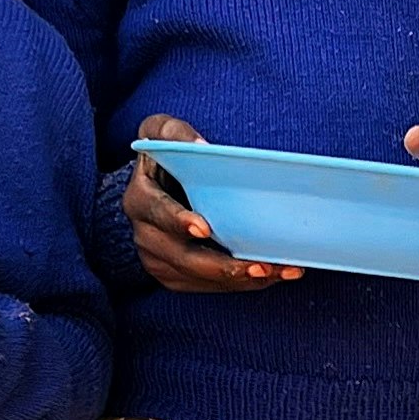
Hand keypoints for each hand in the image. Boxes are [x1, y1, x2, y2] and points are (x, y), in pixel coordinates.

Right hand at [122, 119, 300, 289]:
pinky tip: (269, 277)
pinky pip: (206, 287)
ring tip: (278, 272)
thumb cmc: (167, 156)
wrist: (156, 187)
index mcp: (140, 199)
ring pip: (198, 277)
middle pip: (183, 257)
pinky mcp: (172, 276)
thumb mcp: (162, 133)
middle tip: (260, 265)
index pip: (158, 212)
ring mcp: (156, 259)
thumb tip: (201, 147)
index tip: (205, 228)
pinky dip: (238, 284)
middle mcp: (143, 234)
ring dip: (240, 279)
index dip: (179, 221)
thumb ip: (175, 134)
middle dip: (223, 265)